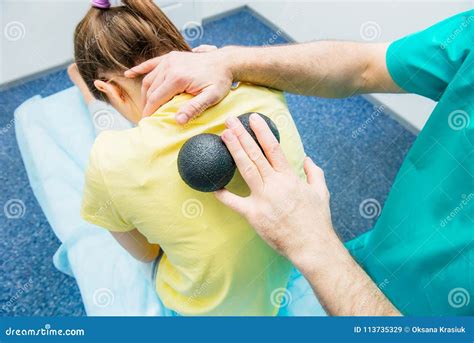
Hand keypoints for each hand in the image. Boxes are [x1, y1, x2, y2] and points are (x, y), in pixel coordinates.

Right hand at [124, 45, 232, 122]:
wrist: (225, 61)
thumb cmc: (220, 81)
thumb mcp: (212, 97)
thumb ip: (194, 108)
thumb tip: (178, 120)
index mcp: (177, 78)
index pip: (156, 99)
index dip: (149, 112)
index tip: (146, 123)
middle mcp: (170, 66)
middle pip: (151, 90)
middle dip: (147, 105)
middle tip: (147, 118)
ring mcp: (169, 60)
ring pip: (149, 79)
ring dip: (146, 93)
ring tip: (148, 106)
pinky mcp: (171, 56)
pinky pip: (151, 64)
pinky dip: (140, 69)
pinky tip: (129, 74)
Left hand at [215, 113, 336, 261]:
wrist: (312, 245)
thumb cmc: (317, 220)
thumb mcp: (321, 192)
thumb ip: (314, 173)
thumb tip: (308, 159)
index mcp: (289, 177)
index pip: (273, 148)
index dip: (262, 131)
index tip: (253, 118)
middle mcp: (275, 184)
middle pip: (255, 154)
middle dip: (241, 135)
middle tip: (230, 121)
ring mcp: (263, 198)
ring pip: (245, 168)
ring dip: (234, 150)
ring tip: (224, 135)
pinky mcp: (254, 215)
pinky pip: (234, 202)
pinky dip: (223, 194)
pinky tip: (213, 184)